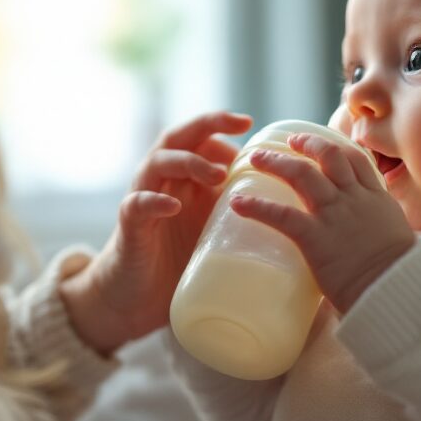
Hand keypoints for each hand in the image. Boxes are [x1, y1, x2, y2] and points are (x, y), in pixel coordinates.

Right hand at [61, 111, 252, 354]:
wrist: (137, 296)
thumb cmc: (180, 257)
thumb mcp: (214, 226)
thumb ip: (237, 209)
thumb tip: (291, 205)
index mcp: (182, 177)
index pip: (199, 137)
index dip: (222, 125)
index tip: (251, 124)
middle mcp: (161, 180)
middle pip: (179, 137)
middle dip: (207, 124)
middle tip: (238, 125)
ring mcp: (143, 199)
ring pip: (157, 162)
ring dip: (188, 162)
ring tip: (217, 174)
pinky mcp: (130, 227)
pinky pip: (136, 205)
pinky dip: (154, 201)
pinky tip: (172, 206)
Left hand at [229, 131, 415, 313]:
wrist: (396, 289)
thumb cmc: (398, 274)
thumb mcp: (395, 237)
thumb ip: (377, 230)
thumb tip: (367, 240)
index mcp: (375, 198)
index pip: (355, 159)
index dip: (334, 146)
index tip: (317, 143)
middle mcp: (354, 198)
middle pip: (328, 155)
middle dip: (305, 143)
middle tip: (288, 142)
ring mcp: (334, 214)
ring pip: (302, 173)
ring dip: (276, 162)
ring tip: (256, 159)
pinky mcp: (315, 236)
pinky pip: (281, 214)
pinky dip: (256, 207)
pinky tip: (238, 203)